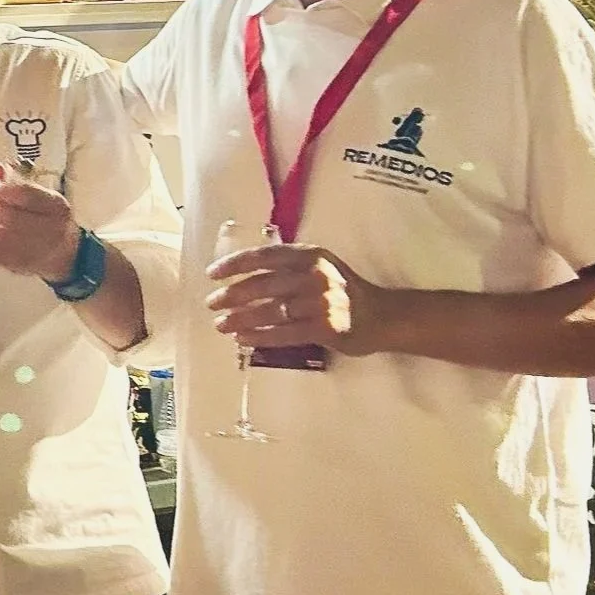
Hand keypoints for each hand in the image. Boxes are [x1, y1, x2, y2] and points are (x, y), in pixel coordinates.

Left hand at [0, 162, 80, 282]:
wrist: (62, 253)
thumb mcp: (42, 194)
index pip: (29, 197)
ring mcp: (27, 249)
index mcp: (51, 206)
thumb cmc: (48, 217)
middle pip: (8, 218)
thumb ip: (17, 181)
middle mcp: (42, 228)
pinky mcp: (14, 264)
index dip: (6, 191)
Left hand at [205, 241, 388, 355]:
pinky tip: (242, 339)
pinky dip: (259, 337)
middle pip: (262, 285)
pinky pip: (284, 334)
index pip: (264, 256)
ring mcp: (321, 303)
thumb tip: (241, 276)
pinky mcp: (326, 329)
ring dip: (240, 319)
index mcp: (309, 255)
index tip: (212, 274)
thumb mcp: (318, 266)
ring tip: (220, 324)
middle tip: (211, 304)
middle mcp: (314, 275)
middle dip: (231, 295)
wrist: (383, 316)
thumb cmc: (342, 290)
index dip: (234, 264)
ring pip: (270, 312)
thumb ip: (287, 266)